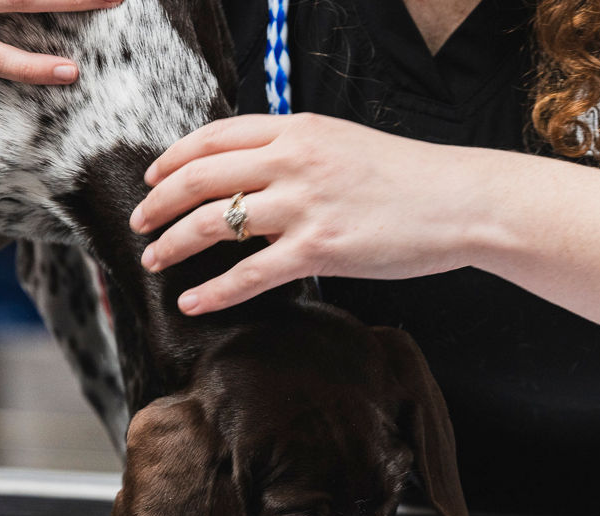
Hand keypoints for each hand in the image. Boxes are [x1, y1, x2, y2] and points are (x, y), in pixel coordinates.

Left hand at [129, 113, 487, 314]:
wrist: (461, 200)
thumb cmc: (408, 178)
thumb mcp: (345, 144)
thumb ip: (298, 151)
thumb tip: (253, 170)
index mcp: (298, 129)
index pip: (214, 136)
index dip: (172, 159)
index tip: (151, 178)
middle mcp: (294, 160)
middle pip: (200, 176)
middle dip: (158, 202)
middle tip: (139, 224)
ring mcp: (305, 204)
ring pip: (214, 223)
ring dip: (173, 244)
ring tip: (153, 261)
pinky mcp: (320, 248)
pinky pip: (249, 274)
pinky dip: (212, 292)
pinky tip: (192, 303)